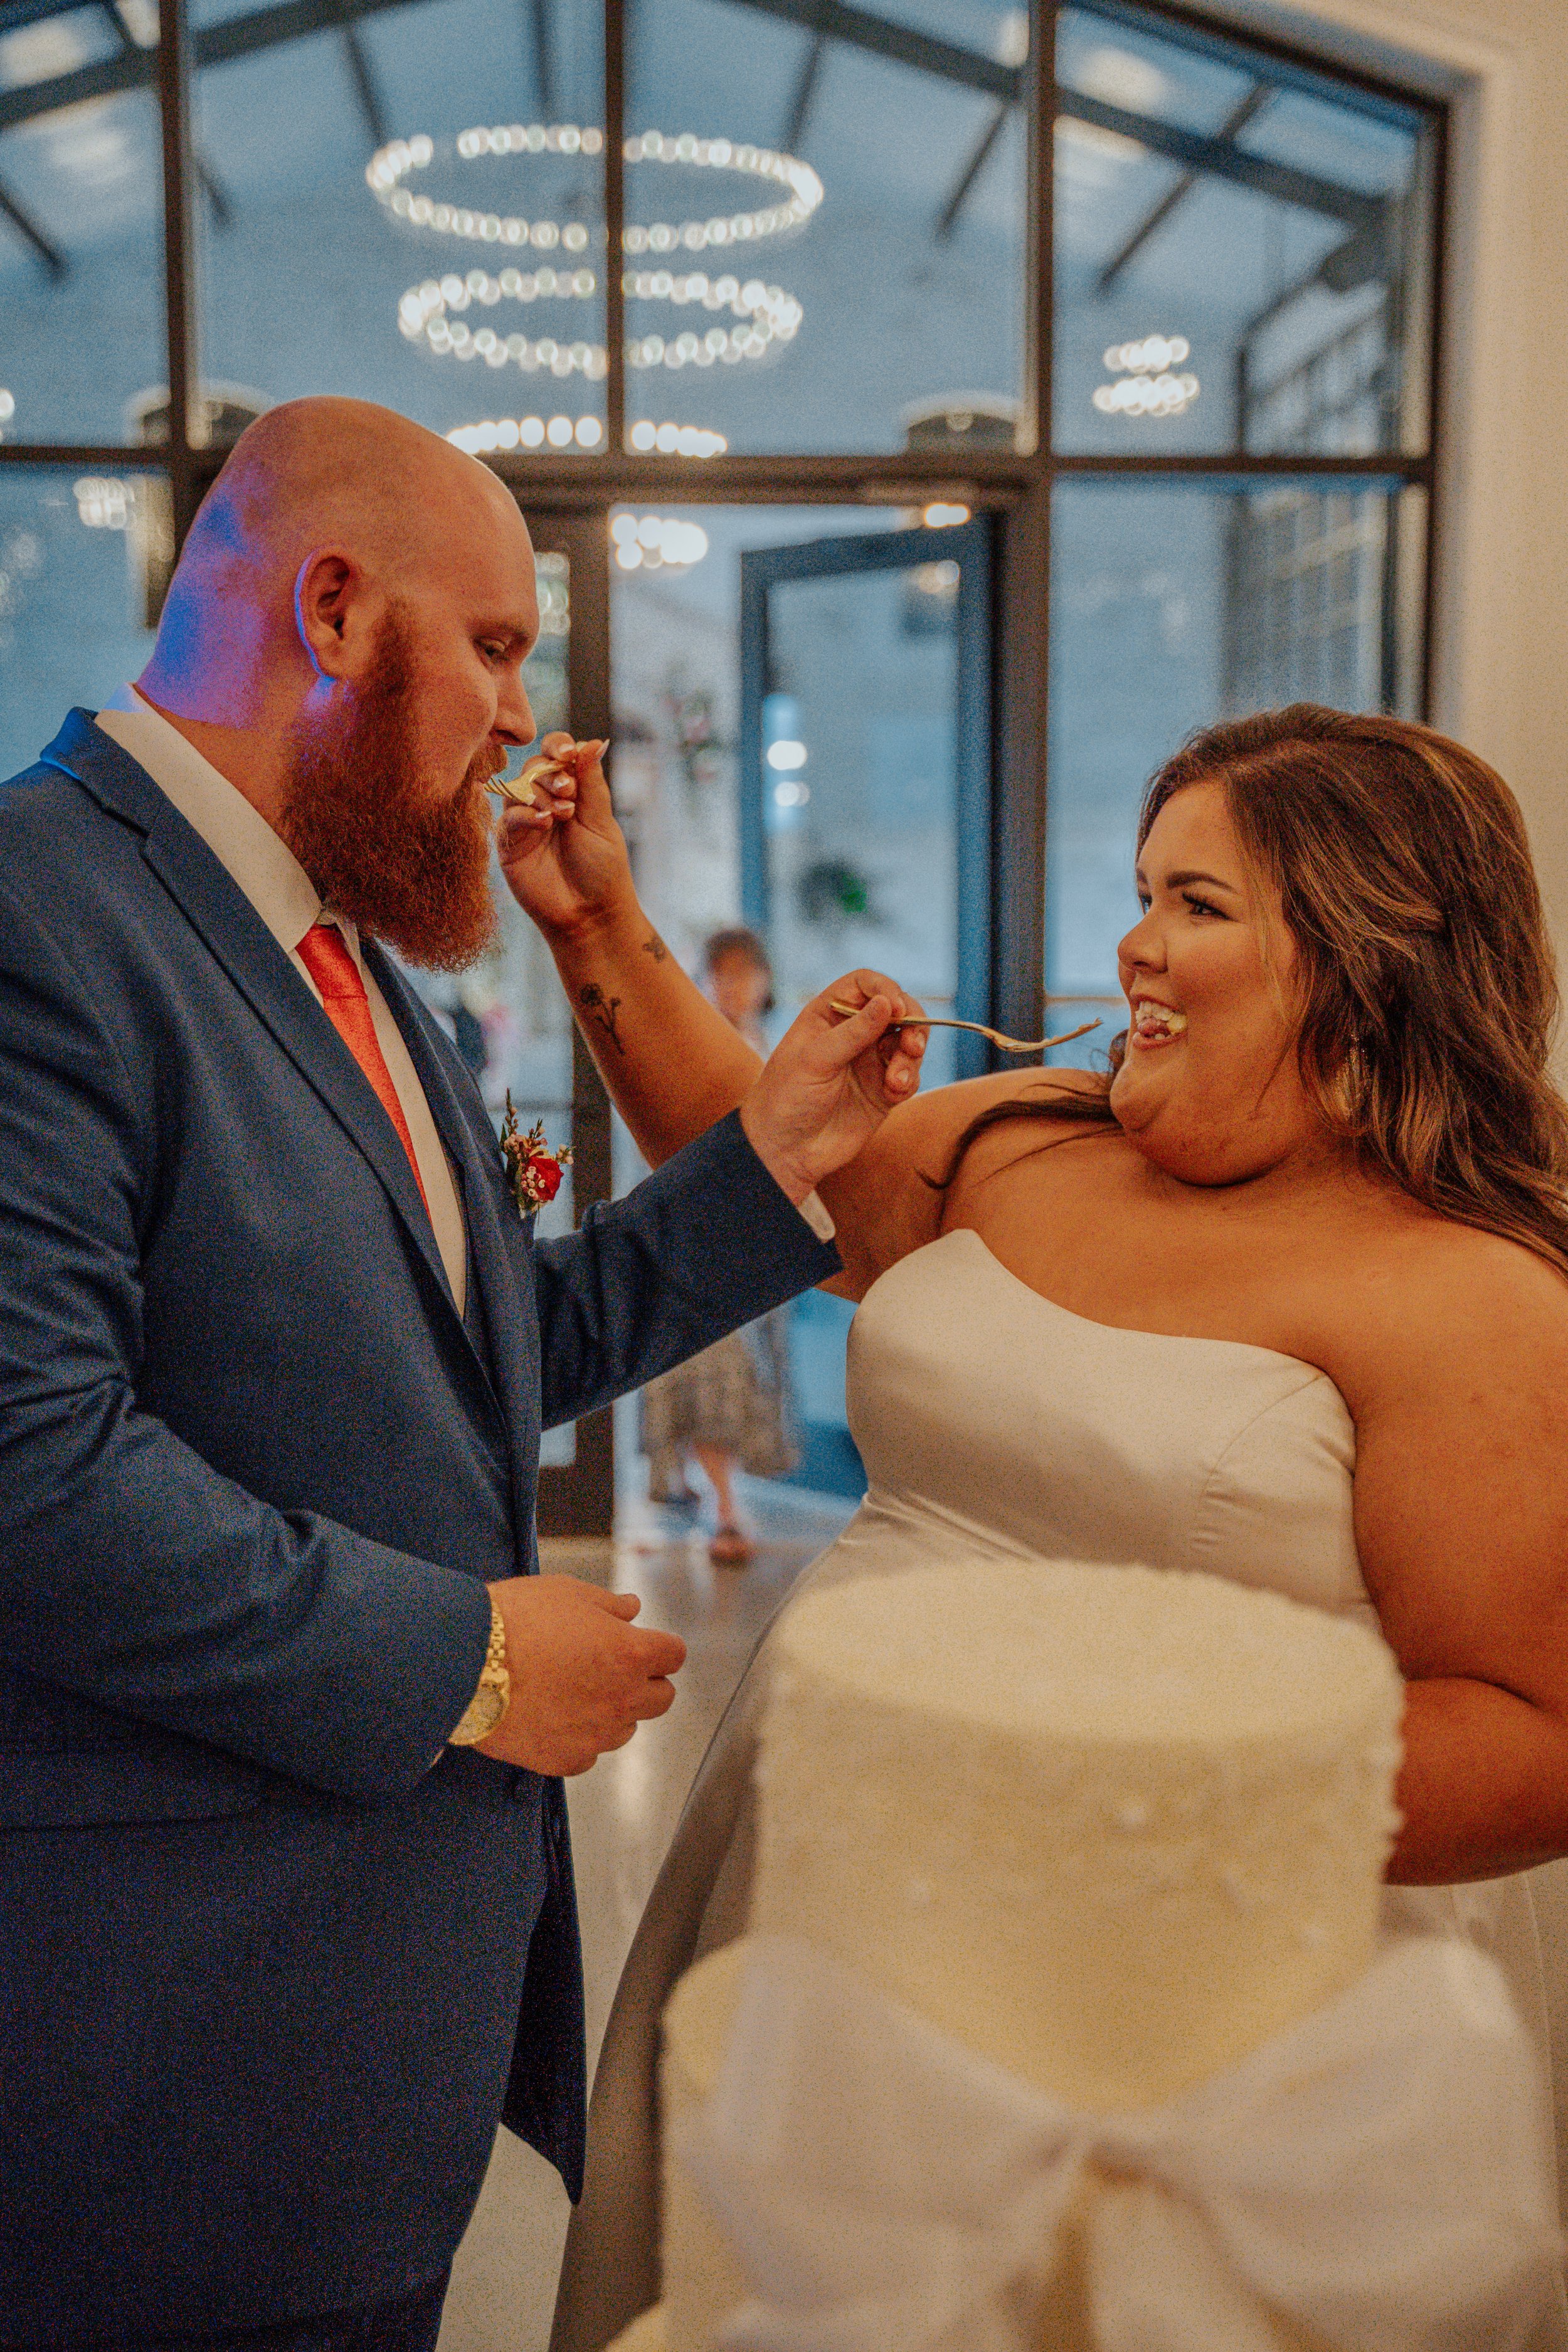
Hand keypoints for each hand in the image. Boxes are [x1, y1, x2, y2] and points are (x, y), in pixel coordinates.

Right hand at [474, 1573, 686, 1774]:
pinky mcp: (565, 1760)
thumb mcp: (568, 1593)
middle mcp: (623, 1699)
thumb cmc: (516, 1620)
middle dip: (646, 1682)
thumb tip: (631, 1609)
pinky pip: (588, 1755)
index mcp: (631, 1653)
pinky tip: (553, 1718)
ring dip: (612, 1712)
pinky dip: (578, 1739)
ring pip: (626, 1728)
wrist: (465, 1664)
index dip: (659, 1646)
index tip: (641, 1643)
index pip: (674, 1655)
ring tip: (573, 1691)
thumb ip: (609, 1605)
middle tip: (612, 1668)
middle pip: (662, 1699)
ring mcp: (596, 1735)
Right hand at [495, 734, 634, 941]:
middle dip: (552, 773)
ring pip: (518, 787)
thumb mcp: (601, 821)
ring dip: (540, 793)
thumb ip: (592, 782)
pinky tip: (545, 823)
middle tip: (570, 792)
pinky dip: (525, 814)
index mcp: (571, 791)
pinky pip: (507, 818)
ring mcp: (525, 822)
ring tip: (562, 814)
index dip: (560, 746)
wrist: (590, 914)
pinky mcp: (509, 844)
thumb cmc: (602, 869)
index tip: (569, 753)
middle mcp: (545, 801)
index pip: (557, 754)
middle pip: (535, 765)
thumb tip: (593, 741)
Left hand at [739, 972, 926, 1203]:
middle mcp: (853, 1033)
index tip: (896, 1010)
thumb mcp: (815, 1060)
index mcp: (828, 1014)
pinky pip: (909, 1076)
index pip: (866, 984)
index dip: (886, 989)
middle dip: (912, 1023)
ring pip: (909, 1042)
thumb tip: (888, 1002)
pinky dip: (908, 1081)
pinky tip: (892, 1095)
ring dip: (911, 1057)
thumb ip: (853, 1032)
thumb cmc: (786, 1098)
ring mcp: (870, 1061)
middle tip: (912, 1046)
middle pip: (898, 1009)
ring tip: (895, 1081)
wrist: (784, 1151)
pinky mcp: (883, 1091)